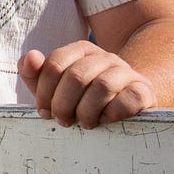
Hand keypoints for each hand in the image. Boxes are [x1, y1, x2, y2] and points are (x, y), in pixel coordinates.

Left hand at [18, 41, 156, 128]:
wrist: (129, 99)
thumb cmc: (85, 95)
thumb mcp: (57, 85)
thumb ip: (35, 73)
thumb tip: (30, 58)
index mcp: (80, 50)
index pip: (55, 64)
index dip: (44, 92)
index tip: (44, 111)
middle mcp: (103, 56)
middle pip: (76, 76)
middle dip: (63, 104)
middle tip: (63, 120)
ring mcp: (125, 71)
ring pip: (101, 86)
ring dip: (87, 111)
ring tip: (84, 123)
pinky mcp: (144, 90)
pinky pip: (128, 99)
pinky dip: (112, 114)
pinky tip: (106, 120)